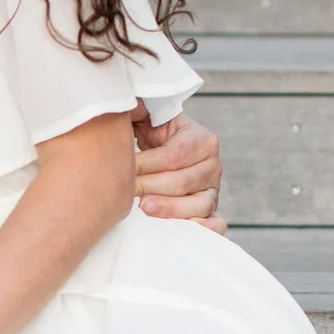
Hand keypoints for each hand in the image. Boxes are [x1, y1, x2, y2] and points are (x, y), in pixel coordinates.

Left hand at [133, 107, 225, 232]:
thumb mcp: (146, 116)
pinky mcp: (211, 211)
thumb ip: (137, 108)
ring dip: (168, 209)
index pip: (173, 156)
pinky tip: (173, 229)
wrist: (164, 152)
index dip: (144, 164)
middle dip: (148, 187)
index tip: (119, 167)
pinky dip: (199, 229)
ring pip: (198, 205)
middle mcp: (213, 165)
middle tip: (122, 192)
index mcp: (202, 139)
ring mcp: (213, 190)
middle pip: (182, 182)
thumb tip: (127, 104)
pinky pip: (215, 224)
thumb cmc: (151, 134)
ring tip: (143, 208)